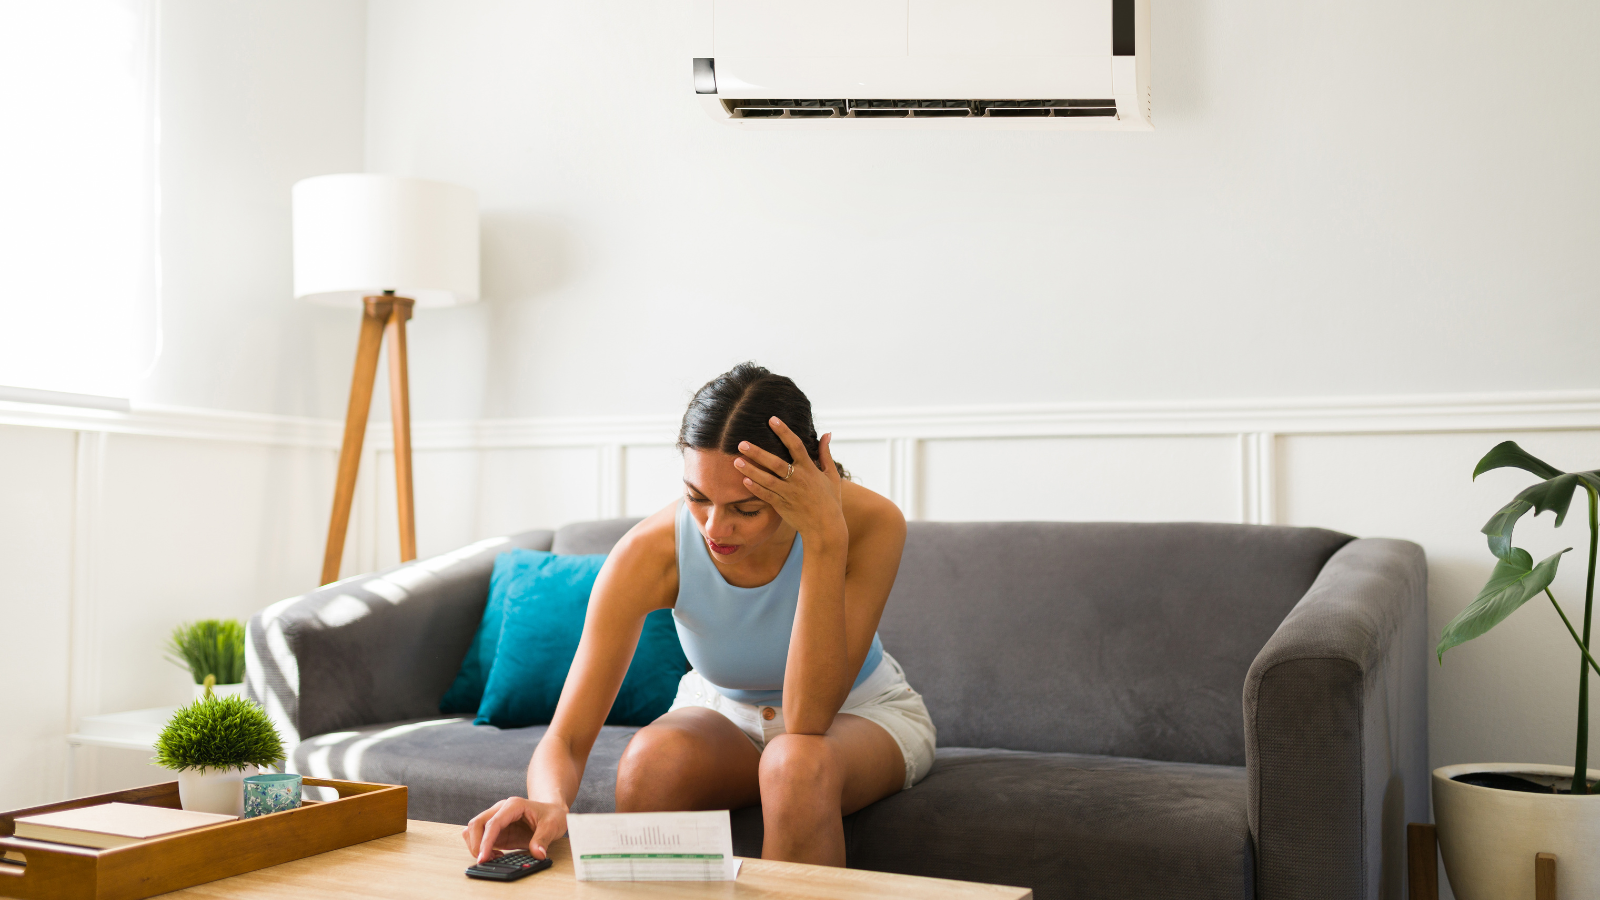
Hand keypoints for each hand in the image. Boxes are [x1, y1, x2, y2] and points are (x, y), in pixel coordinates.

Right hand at [462, 797, 566, 862]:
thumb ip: (543, 839)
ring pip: (473, 830)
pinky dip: (482, 848)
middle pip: (476, 824)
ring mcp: (497, 819)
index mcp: (513, 805)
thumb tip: (538, 854)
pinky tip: (496, 856)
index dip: (485, 842)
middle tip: (486, 861)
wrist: (553, 812)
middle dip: (476, 844)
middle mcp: (501, 810)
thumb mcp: (552, 826)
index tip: (483, 858)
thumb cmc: (552, 815)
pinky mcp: (497, 830)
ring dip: (477, 846)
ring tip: (492, 858)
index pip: (492, 823)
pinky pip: (480, 838)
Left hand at [735, 418, 846, 546]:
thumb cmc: (830, 500)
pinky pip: (766, 495)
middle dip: (758, 452)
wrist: (825, 527)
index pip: (796, 445)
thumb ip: (826, 454)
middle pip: (775, 463)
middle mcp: (798, 479)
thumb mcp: (832, 475)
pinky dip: (755, 489)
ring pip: (767, 479)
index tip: (772, 419)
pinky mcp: (782, 506)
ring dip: (751, 470)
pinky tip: (744, 480)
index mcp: (810, 469)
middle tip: (742, 443)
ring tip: (736, 461)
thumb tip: (827, 433)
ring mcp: (789, 493)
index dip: (784, 431)